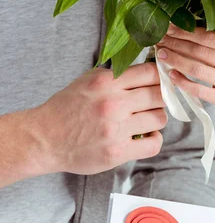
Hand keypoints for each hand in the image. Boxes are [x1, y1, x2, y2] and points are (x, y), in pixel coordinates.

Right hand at [32, 63, 166, 174]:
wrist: (45, 139)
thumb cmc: (67, 109)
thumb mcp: (88, 81)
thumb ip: (115, 76)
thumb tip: (148, 71)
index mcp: (106, 82)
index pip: (150, 72)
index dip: (161, 77)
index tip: (161, 82)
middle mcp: (113, 103)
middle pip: (159, 95)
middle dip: (160, 98)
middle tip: (154, 103)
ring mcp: (116, 129)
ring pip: (159, 118)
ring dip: (156, 119)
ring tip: (145, 121)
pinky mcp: (118, 151)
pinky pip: (154, 144)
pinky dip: (154, 140)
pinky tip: (145, 137)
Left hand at [158, 25, 214, 128]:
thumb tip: (195, 39)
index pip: (206, 35)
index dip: (184, 31)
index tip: (167, 27)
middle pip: (198, 49)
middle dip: (175, 43)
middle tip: (158, 39)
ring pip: (196, 66)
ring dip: (176, 59)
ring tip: (161, 55)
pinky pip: (199, 89)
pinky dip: (184, 82)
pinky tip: (172, 76)